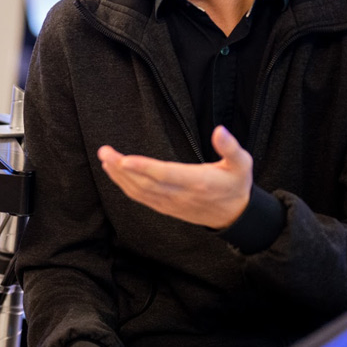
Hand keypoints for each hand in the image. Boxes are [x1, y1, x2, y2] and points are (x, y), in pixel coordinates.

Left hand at [97, 126, 252, 229]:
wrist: (235, 215)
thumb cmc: (236, 185)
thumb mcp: (241, 164)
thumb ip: (230, 147)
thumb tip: (220, 130)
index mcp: (198, 182)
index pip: (166, 174)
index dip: (144, 167)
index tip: (125, 159)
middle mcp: (180, 195)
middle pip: (145, 183)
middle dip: (122, 168)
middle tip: (105, 152)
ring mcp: (170, 203)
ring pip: (139, 192)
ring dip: (119, 176)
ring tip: (105, 159)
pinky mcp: (165, 207)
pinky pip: (141, 198)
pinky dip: (125, 186)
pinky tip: (115, 173)